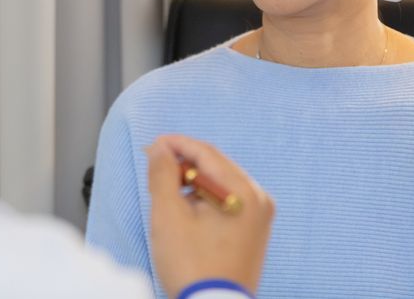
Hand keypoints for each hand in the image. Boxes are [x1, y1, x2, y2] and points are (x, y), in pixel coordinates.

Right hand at [147, 135, 274, 297]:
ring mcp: (259, 217)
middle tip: (156, 168)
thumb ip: (163, 174)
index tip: (154, 144)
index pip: (208, 153)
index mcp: (244, 192)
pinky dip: (206, 200)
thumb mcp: (168, 215)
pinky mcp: (254, 232)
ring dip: (193, 183)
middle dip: (184, 165)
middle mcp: (259, 199)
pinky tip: (186, 210)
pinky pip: (228, 203)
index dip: (177, 145)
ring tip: (168, 195)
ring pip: (221, 185)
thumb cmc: (192, 268)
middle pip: (217, 167)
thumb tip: (160, 148)